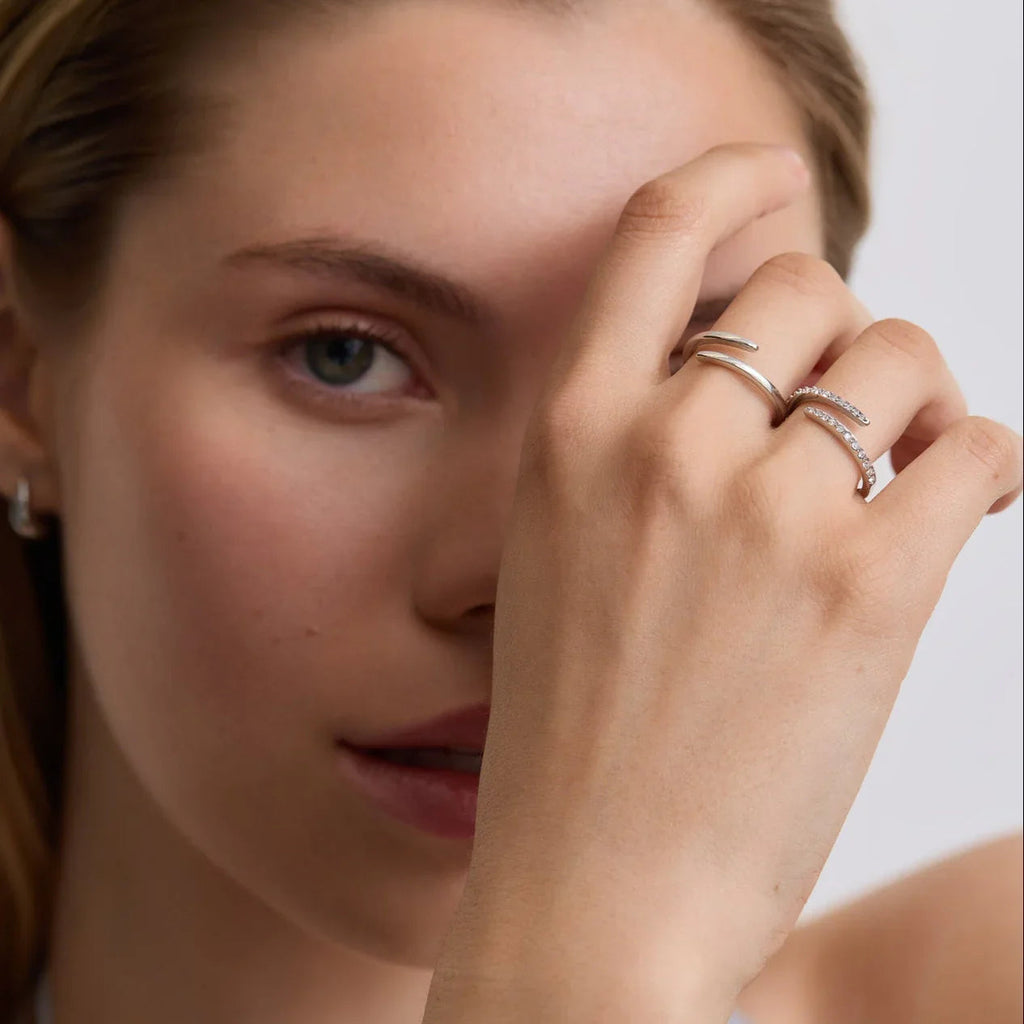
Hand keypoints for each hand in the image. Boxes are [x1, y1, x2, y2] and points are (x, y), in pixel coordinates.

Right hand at [428, 143, 1023, 1020]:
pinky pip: (977, 449)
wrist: (597, 888)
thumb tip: (770, 370)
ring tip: (908, 464)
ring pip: (902, 358)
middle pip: (807, 288)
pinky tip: (962, 503)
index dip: (729, 182)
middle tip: (854, 399)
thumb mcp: (560, 554)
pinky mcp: (871, 589)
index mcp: (569, 436)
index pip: (656, 234)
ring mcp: (766, 513)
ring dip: (920, 396)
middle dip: (843, 327)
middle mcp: (663, 448)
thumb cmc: (574, 729)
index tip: (777, 178)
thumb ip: (640, 448)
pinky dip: (987, 462)